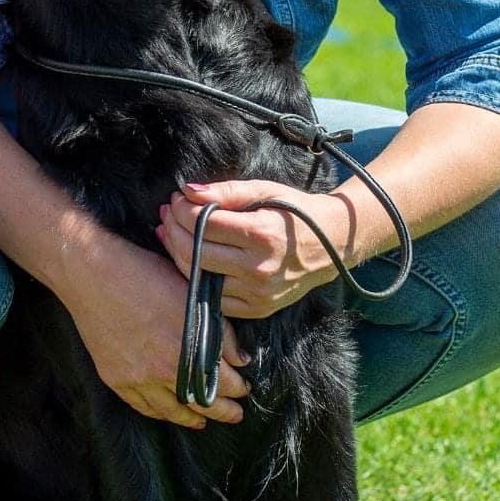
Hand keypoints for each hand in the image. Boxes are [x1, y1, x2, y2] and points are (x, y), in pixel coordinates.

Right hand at [58, 228, 250, 431]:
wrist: (93, 274)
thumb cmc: (144, 274)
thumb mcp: (192, 294)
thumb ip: (221, 330)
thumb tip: (240, 359)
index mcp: (188, 348)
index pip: (223, 382)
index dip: (237, 388)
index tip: (244, 388)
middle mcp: (164, 370)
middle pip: (201, 403)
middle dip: (223, 411)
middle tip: (235, 414)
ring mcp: (138, 378)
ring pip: (171, 411)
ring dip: (192, 418)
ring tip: (203, 421)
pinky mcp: (116, 378)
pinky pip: (142, 406)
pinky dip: (159, 413)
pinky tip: (168, 412)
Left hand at [158, 178, 350, 318]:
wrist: (332, 245)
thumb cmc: (295, 212)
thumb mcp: (265, 191)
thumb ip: (226, 192)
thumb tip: (188, 191)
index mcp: (261, 235)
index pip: (204, 223)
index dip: (183, 209)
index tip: (176, 198)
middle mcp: (258, 268)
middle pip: (196, 252)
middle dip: (174, 229)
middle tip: (167, 213)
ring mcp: (257, 293)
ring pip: (199, 277)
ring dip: (177, 253)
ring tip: (170, 232)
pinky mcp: (257, 309)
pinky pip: (215, 298)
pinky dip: (197, 278)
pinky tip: (189, 258)